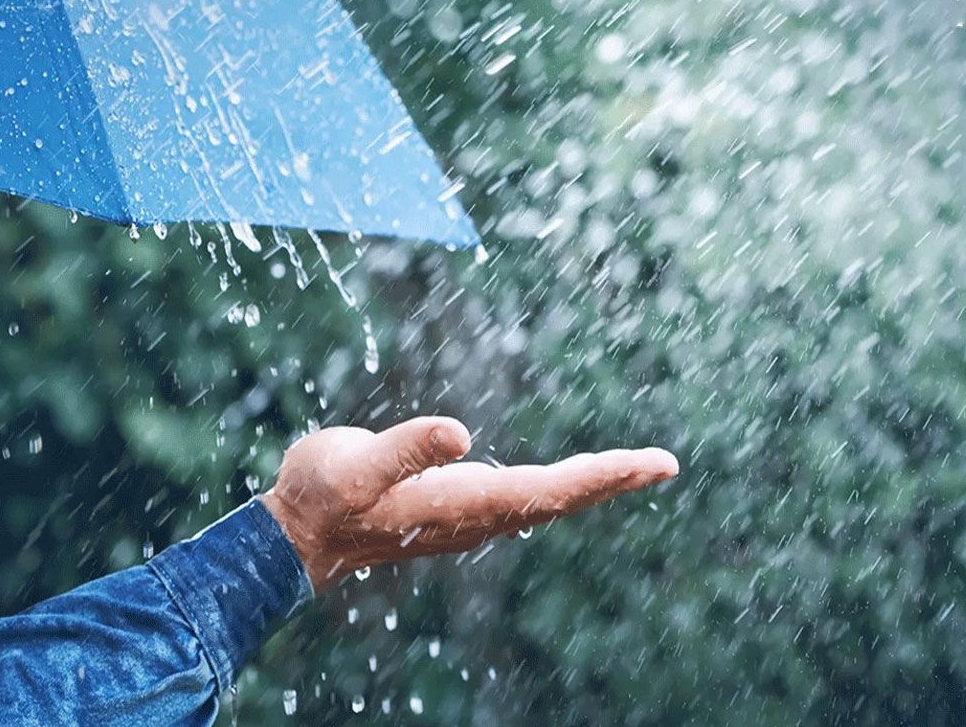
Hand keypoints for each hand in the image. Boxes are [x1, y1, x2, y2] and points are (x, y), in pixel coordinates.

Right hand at [259, 416, 678, 589]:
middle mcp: (477, 514)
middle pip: (561, 497)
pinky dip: (560, 483)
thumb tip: (458, 432)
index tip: (654, 463)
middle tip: (666, 463)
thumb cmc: (322, 496)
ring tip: (636, 467)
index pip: (552, 489)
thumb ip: (404, 450)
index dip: (605, 476)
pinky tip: (570, 479)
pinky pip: (524, 495)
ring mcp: (469, 513)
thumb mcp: (355, 466)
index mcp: (464, 502)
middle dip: (614, 479)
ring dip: (592, 483)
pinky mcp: (456, 505)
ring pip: (546, 498)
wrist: (299, 533)